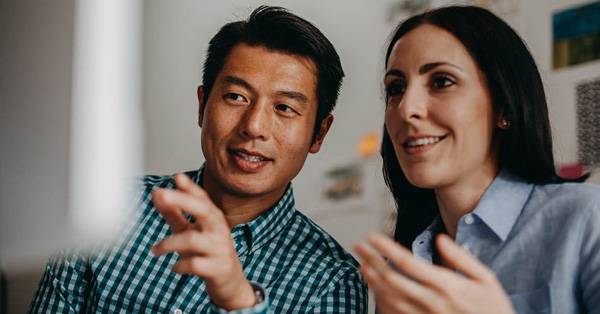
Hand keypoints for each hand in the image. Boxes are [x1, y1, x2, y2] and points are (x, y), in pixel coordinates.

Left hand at [151, 174, 255, 309]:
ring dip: (169, 243)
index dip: (190, 187)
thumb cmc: (207, 251)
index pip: (202, 198)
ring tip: (155, 250)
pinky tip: (175, 268)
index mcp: (213, 218)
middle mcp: (219, 229)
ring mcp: (220, 248)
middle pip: (204, 210)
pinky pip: (195, 264)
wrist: (230, 281)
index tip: (177, 177)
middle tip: (162, 195)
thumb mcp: (190, 230)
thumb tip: (157, 193)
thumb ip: (174, 213)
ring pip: (192, 239)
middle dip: (183, 201)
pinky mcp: (218, 268)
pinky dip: (180, 265)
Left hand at [355, 233, 513, 313]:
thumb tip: (440, 238)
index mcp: (446, 285)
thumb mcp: (486, 278)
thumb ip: (461, 258)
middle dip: (371, 259)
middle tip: (358, 246)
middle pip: (391, 278)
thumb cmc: (493, 308)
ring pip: (388, 298)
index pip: (407, 262)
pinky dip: (380, 301)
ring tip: (361, 264)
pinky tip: (375, 289)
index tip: (372, 236)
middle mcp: (431, 302)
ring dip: (371, 280)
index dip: (385, 247)